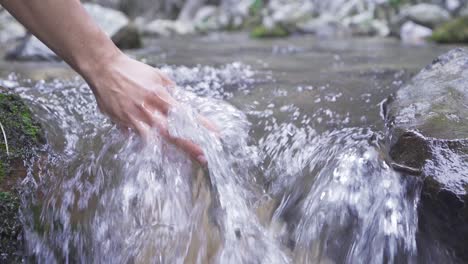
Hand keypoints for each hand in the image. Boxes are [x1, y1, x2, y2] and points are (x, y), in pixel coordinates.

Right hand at [84, 53, 214, 164]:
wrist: (104, 68)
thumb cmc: (133, 71)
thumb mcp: (158, 77)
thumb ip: (171, 92)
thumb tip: (184, 103)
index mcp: (160, 95)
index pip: (186, 113)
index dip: (201, 125)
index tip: (215, 134)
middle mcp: (149, 108)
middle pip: (173, 131)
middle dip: (190, 145)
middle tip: (204, 157)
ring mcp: (135, 118)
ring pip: (156, 139)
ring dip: (172, 151)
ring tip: (185, 161)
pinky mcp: (124, 122)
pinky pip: (139, 139)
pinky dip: (150, 148)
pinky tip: (160, 156)